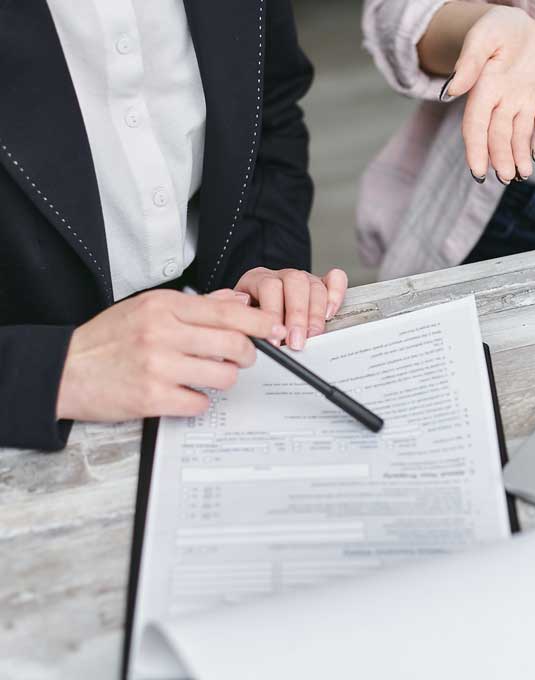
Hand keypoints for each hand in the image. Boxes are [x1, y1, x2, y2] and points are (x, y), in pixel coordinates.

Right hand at [56, 289, 284, 421]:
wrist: (64, 370)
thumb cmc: (108, 339)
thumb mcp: (147, 308)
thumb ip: (196, 305)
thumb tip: (238, 302)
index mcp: (164, 306)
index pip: (227, 312)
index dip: (259, 322)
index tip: (273, 329)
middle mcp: (162, 332)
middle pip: (234, 344)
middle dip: (248, 354)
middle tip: (242, 358)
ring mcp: (157, 366)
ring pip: (223, 375)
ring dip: (224, 379)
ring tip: (208, 375)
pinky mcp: (152, 398)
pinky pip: (200, 402)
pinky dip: (199, 401)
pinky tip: (185, 393)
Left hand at [234, 267, 347, 350]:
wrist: (253, 312)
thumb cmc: (248, 318)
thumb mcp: (238, 319)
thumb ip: (243, 323)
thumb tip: (252, 335)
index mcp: (257, 279)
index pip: (269, 287)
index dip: (273, 314)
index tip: (274, 340)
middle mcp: (282, 276)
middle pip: (295, 283)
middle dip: (297, 316)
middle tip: (296, 342)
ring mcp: (303, 279)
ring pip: (314, 285)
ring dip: (315, 314)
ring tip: (312, 336)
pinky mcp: (321, 284)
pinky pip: (335, 279)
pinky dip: (336, 295)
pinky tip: (330, 313)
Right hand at [442, 6, 534, 182]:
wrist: (526, 24)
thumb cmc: (499, 29)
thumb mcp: (483, 37)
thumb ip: (470, 63)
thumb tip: (451, 91)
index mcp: (484, 91)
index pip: (476, 127)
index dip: (476, 150)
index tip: (477, 171)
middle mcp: (504, 103)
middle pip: (499, 137)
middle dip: (501, 158)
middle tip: (505, 177)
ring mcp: (527, 103)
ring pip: (522, 136)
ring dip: (520, 157)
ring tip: (523, 174)